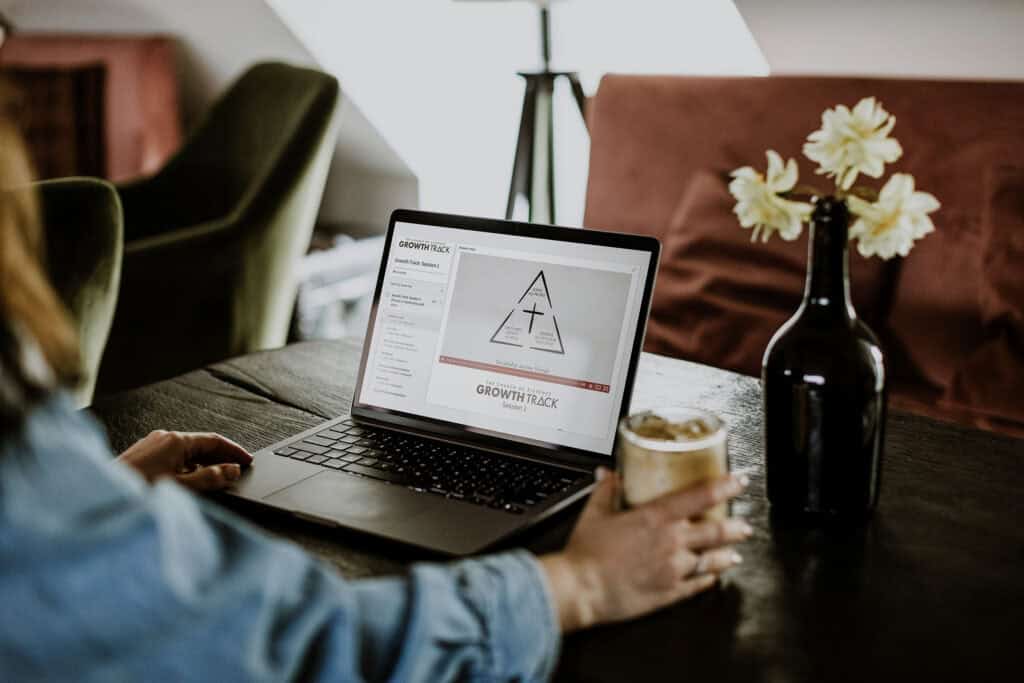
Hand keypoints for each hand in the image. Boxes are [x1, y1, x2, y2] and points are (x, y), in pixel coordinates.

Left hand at [117, 430, 252, 491]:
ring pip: (186, 453)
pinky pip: (172, 458)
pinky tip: (188, 483)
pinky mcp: (141, 456)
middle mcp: (163, 438)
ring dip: (202, 466)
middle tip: (235, 473)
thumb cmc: (133, 492)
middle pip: (200, 446)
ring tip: (215, 482)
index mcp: (175, 441)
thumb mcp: (181, 488)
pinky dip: (187, 468)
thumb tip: (231, 471)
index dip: (234, 451)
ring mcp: (150, 446)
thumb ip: (210, 479)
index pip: (214, 441)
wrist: (97, 497)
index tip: (247, 460)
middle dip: (220, 460)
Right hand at [539, 469, 750, 631]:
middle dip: (736, 526)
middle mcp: (671, 542)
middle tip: (744, 523)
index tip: (739, 481)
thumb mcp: (594, 512)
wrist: (582, 589)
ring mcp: (674, 569)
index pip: (701, 496)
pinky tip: (713, 576)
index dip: (725, 487)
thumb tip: (609, 474)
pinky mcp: (670, 592)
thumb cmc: (586, 553)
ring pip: (713, 559)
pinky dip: (710, 578)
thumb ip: (606, 490)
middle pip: (716, 530)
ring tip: (735, 551)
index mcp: (656, 518)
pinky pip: (699, 584)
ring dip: (727, 553)